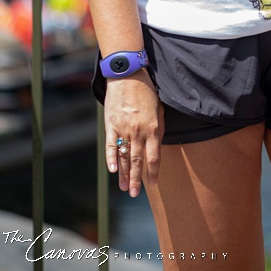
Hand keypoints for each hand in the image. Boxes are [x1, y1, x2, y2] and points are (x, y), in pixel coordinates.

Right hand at [105, 70, 162, 197]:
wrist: (127, 76)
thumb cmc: (147, 92)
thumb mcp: (159, 109)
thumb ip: (159, 129)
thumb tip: (157, 146)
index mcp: (153, 128)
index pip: (154, 156)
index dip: (154, 172)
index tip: (154, 184)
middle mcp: (138, 131)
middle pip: (138, 160)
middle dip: (137, 179)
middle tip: (135, 194)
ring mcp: (123, 129)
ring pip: (124, 156)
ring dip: (124, 174)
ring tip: (124, 188)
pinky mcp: (111, 125)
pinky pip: (110, 145)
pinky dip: (111, 158)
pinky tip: (112, 171)